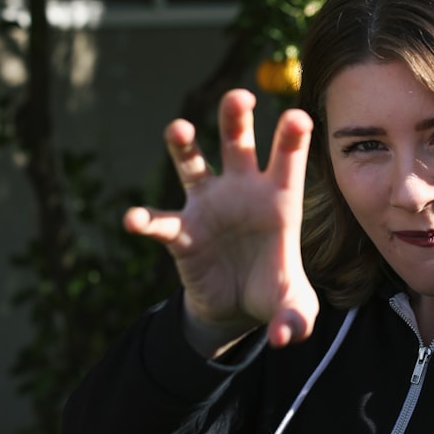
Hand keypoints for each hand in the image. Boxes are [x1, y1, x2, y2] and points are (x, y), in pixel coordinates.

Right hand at [123, 90, 318, 354]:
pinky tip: (134, 219)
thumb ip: (295, 320)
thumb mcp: (293, 310)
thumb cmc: (273, 292)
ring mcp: (208, 206)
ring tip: (178, 130)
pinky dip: (146, 220)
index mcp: (279, 200)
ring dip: (184, 147)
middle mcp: (242, 191)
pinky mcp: (182, 231)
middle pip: (239, 145)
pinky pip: (161, 221)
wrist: (236, 306)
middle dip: (237, 119)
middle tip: (238, 95)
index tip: (298, 116)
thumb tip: (284, 337)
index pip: (288, 162)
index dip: (292, 139)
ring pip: (194, 166)